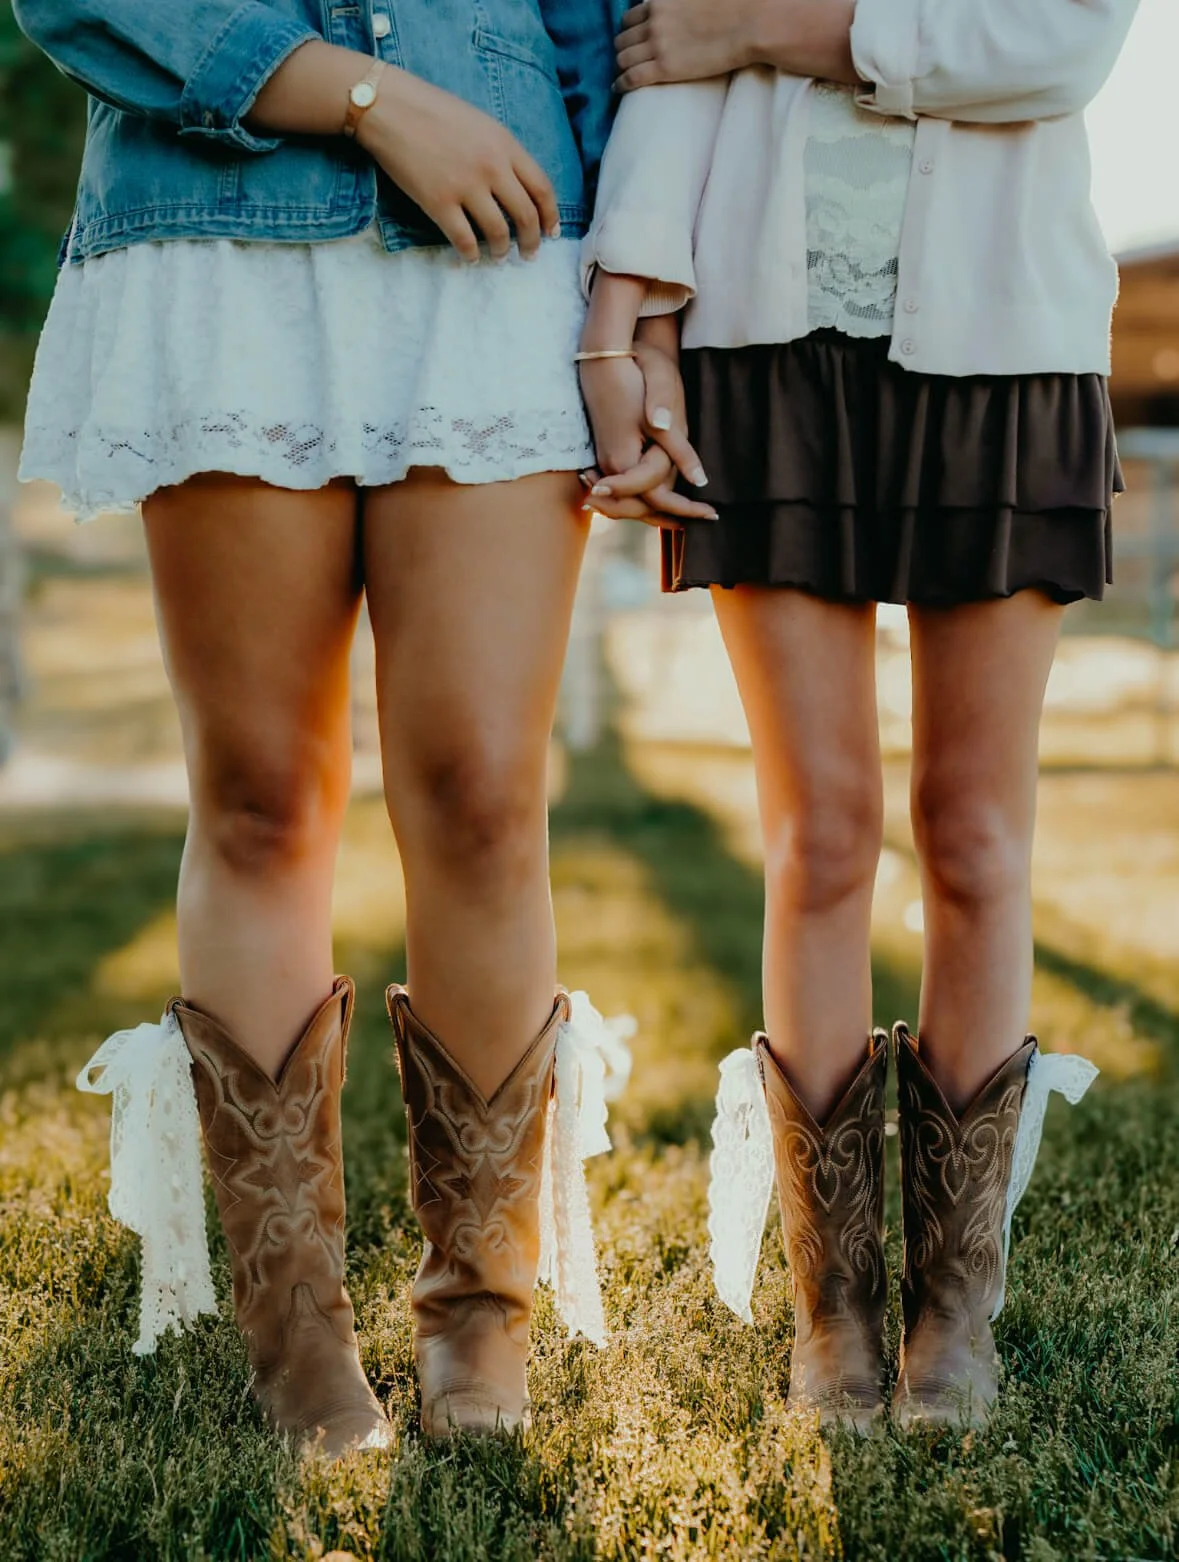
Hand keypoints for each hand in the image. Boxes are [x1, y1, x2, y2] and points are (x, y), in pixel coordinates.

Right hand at [358, 68, 559, 261]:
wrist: (390, 107)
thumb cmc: (433, 110)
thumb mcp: (480, 123)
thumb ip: (501, 152)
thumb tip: (515, 187)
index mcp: (505, 145)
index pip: (542, 189)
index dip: (550, 216)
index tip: (550, 232)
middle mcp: (491, 167)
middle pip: (525, 216)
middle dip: (531, 242)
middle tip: (529, 255)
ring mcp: (465, 186)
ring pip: (497, 233)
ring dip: (501, 252)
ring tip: (498, 258)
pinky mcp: (438, 202)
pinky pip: (463, 240)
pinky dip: (470, 255)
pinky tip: (470, 258)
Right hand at [578, 342, 716, 527]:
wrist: (606, 353)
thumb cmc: (638, 372)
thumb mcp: (664, 408)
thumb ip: (678, 447)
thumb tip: (698, 479)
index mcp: (624, 458)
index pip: (656, 496)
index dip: (687, 508)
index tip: (713, 514)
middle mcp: (610, 466)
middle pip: (640, 508)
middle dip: (672, 517)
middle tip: (706, 519)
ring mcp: (606, 461)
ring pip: (631, 501)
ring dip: (658, 511)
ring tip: (688, 517)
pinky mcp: (608, 453)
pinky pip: (626, 488)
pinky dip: (645, 498)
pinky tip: (666, 497)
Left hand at [615, 0, 758, 90]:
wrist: (748, 23)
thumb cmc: (732, 5)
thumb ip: (678, 1)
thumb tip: (677, 6)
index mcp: (660, 1)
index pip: (631, 16)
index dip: (630, 29)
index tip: (633, 38)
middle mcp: (654, 21)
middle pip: (623, 38)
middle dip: (624, 48)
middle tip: (629, 58)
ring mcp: (657, 45)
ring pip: (623, 57)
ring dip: (621, 65)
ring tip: (625, 73)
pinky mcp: (664, 68)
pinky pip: (631, 77)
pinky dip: (620, 83)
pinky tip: (617, 88)